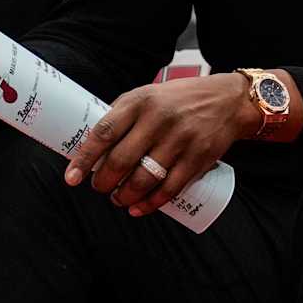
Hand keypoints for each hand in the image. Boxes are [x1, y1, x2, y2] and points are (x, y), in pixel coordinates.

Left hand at [62, 74, 255, 217]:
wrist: (230, 100)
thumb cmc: (181, 98)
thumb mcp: (150, 94)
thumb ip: (123, 114)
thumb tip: (92, 146)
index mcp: (141, 101)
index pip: (104, 133)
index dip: (84, 159)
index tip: (72, 179)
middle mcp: (160, 118)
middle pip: (121, 161)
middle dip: (104, 183)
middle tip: (100, 188)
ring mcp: (181, 138)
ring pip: (144, 179)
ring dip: (125, 196)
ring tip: (119, 199)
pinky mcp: (199, 156)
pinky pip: (170, 188)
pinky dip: (151, 203)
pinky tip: (140, 208)